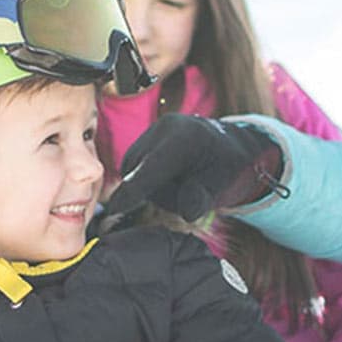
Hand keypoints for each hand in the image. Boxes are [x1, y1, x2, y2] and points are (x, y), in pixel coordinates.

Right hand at [101, 115, 285, 228]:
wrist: (223, 141)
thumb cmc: (225, 163)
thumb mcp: (223, 182)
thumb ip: (204, 197)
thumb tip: (188, 212)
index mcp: (184, 135)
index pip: (152, 168)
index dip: (134, 189)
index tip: (115, 207)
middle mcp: (161, 129)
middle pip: (141, 177)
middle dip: (161, 194)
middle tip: (192, 188)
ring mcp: (146, 135)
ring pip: (134, 178)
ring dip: (155, 190)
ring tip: (183, 179)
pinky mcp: (138, 145)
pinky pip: (133, 175)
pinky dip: (149, 184)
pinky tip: (170, 177)